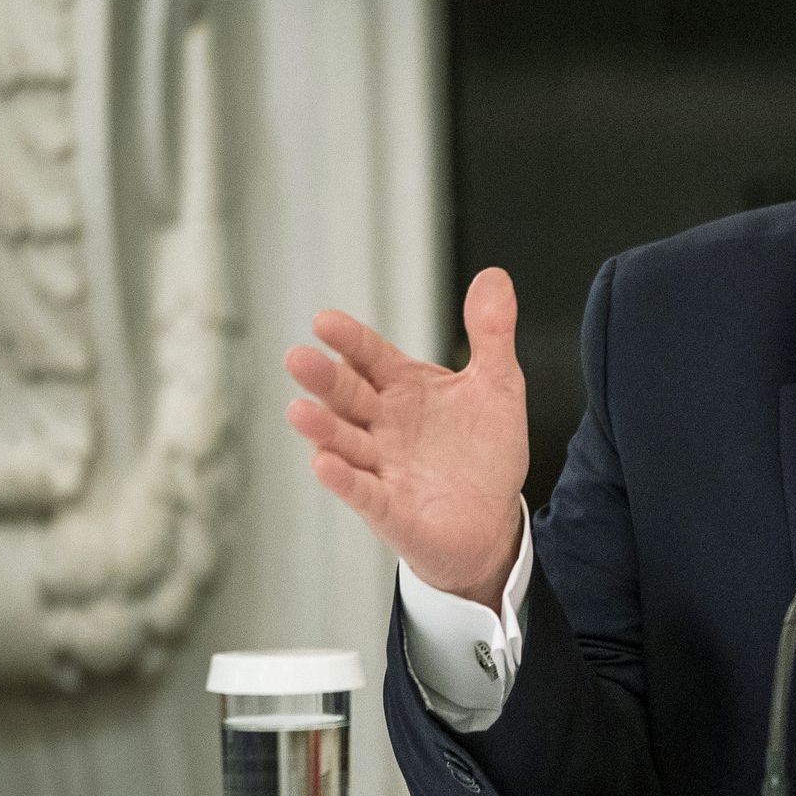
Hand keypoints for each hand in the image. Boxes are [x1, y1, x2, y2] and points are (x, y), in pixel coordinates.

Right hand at [284, 268, 528, 609]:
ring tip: (299, 410)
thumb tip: (495, 275)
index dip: (350, 341)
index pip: (370, 357)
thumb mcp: (497, 386)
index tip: (325, 321)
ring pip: (345, 443)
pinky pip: (363, 492)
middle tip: (298, 358)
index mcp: (404, 388)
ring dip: (322, 428)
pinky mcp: (389, 509)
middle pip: (348, 396)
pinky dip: (345, 479)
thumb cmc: (484, 451)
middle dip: (324, 379)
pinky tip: (325, 463)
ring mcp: (382, 467)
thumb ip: (491, 334)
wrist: (492, 519)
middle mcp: (384, 424)